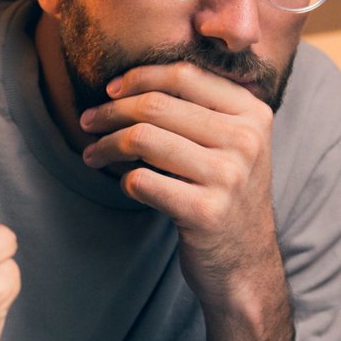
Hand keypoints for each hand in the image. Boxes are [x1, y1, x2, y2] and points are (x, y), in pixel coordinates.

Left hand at [76, 63, 293, 340]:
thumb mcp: (234, 145)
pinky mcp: (206, 212)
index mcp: (253, 114)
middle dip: (111, 111)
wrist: (244, 265)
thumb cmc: (225, 197)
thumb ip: (202, 108)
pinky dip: (123, 180)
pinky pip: (142, 181)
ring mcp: (229, 177)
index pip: (185, 75)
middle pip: (158, 106)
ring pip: (143, 139)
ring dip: (106, 145)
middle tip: (87, 122)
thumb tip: (128, 82)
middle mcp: (246, 141)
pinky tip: (122, 184)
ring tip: (92, 154)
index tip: (109, 89)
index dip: (139, 77)